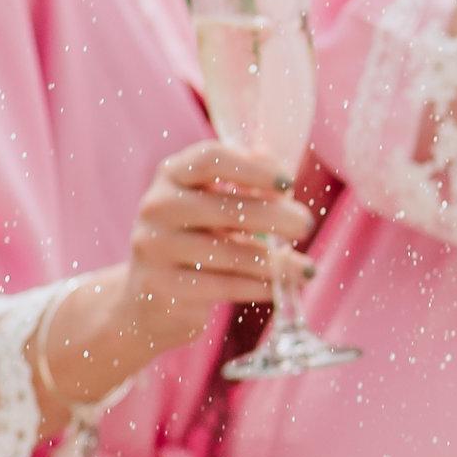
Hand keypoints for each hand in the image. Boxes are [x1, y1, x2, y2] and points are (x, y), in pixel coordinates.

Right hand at [118, 140, 315, 350]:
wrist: (150, 296)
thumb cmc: (197, 238)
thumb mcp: (215, 202)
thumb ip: (246, 181)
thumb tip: (279, 170)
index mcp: (173, 174)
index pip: (211, 159)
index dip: (254, 169)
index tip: (289, 184)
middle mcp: (157, 206)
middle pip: (226, 208)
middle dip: (275, 218)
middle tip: (306, 226)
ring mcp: (154, 247)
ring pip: (229, 254)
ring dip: (276, 262)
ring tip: (306, 269)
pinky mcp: (160, 286)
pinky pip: (222, 286)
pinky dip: (259, 287)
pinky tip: (280, 287)